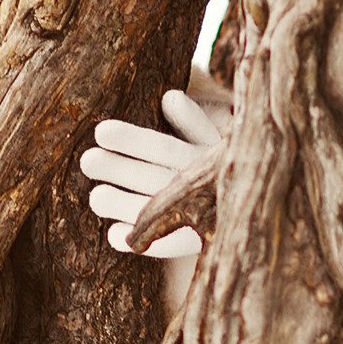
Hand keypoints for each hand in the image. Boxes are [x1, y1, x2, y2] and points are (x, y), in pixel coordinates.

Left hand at [82, 68, 233, 258]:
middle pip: (153, 178)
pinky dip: (140, 241)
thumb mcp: (212, 139)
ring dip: (123, 206)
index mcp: (204, 157)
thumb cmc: (219, 164)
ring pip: (156, 212)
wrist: (254, 204)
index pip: (163, 147)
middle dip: (118, 169)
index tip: (101, 131)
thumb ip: (191, 120)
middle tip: (88, 161)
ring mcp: (200, 216)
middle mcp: (202, 187)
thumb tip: (171, 97)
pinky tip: (113, 236)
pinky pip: (169, 247)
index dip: (132, 139)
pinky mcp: (196, 243)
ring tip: (96, 197)